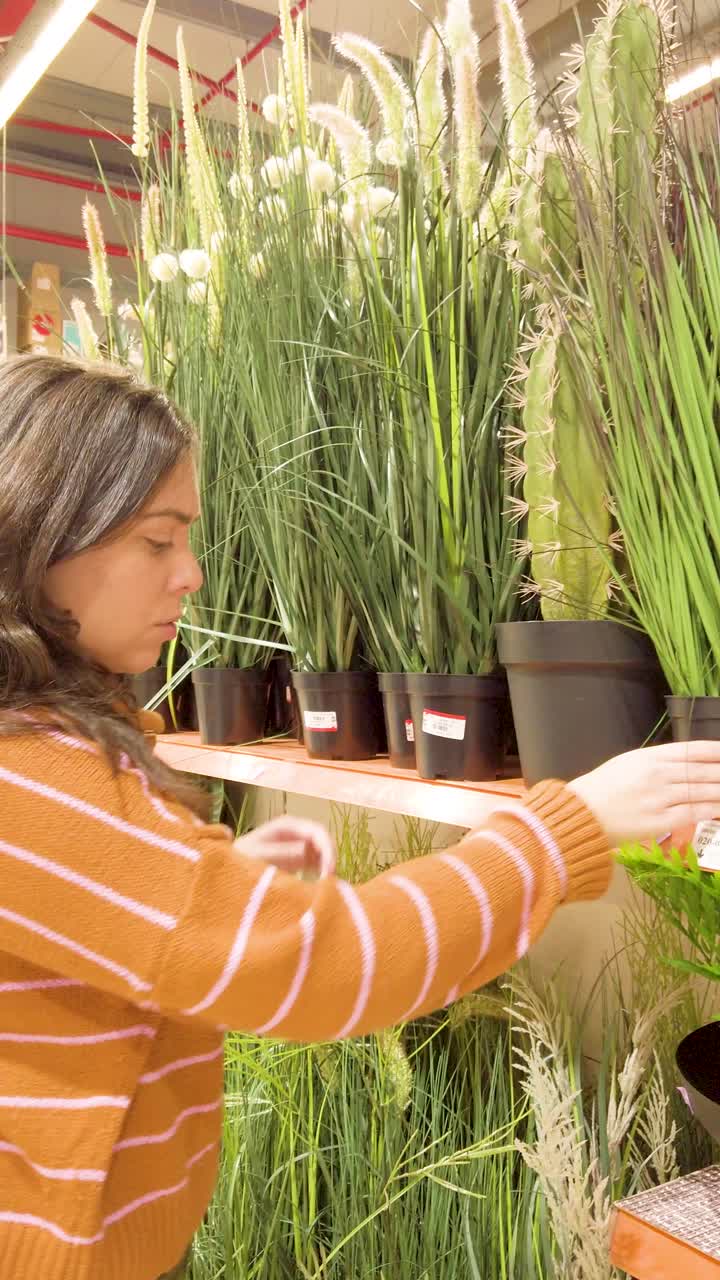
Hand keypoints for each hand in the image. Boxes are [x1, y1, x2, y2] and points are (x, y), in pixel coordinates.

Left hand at [234, 816, 336, 878]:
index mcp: (288, 825)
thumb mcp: (258, 855)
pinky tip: (323, 888)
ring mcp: (299, 846)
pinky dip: (323, 874)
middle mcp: (297, 833)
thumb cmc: (240, 859)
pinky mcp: (300, 861)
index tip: (328, 870)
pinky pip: (318, 865)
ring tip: (327, 887)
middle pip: (323, 841)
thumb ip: (280, 852)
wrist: (229, 871)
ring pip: (323, 853)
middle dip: (330, 859)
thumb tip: (305, 850)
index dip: (327, 848)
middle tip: (330, 881)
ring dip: (328, 867)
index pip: (316, 831)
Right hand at [568, 740, 719, 848]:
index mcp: (650, 756)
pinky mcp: (661, 821)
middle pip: (704, 771)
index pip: (694, 750)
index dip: (717, 751)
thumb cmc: (603, 788)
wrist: (582, 813)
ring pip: (704, 791)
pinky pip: (694, 812)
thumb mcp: (629, 764)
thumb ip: (659, 763)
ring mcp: (661, 798)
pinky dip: (713, 809)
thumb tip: (689, 764)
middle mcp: (658, 774)